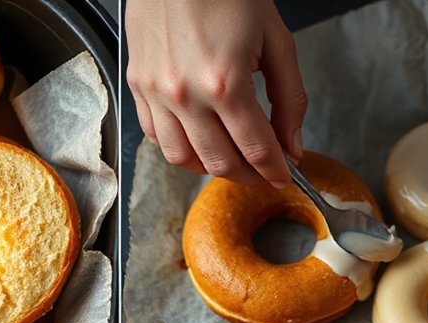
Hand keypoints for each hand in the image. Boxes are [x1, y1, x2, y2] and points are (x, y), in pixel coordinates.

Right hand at [125, 0, 306, 188]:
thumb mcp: (276, 40)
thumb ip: (290, 98)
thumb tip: (292, 144)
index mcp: (225, 83)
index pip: (255, 149)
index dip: (274, 171)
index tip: (284, 178)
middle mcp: (185, 95)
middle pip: (219, 163)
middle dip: (248, 176)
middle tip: (262, 172)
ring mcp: (155, 92)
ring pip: (181, 158)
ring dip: (210, 167)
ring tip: (231, 159)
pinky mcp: (136, 85)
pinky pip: (153, 135)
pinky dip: (178, 146)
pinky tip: (198, 138)